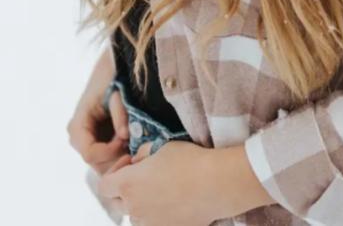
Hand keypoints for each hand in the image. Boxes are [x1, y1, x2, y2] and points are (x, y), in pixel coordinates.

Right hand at [66, 46, 129, 175]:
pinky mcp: (101, 144)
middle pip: (98, 165)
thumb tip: (124, 135)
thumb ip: (120, 113)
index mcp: (77, 126)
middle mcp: (80, 138)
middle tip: (135, 142)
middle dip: (117, 157)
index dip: (109, 152)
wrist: (116, 67)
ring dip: (121, 156)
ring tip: (135, 138)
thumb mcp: (117, 93)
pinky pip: (111, 158)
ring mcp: (90, 143)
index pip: (90, 154)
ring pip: (106, 165)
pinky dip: (124, 153)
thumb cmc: (113, 77)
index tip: (127, 140)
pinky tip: (134, 140)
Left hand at [97, 140, 217, 225]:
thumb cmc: (188, 160)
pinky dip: (159, 214)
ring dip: (143, 203)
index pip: (104, 186)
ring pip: (137, 215)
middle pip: (118, 203)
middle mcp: (134, 208)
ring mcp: (149, 224)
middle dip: (127, 189)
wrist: (215, 184)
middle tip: (146, 177)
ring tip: (164, 188)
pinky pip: (154, 223)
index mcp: (128, 184)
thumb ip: (142, 155)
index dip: (114, 173)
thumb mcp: (161, 147)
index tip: (131, 163)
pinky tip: (175, 200)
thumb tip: (137, 162)